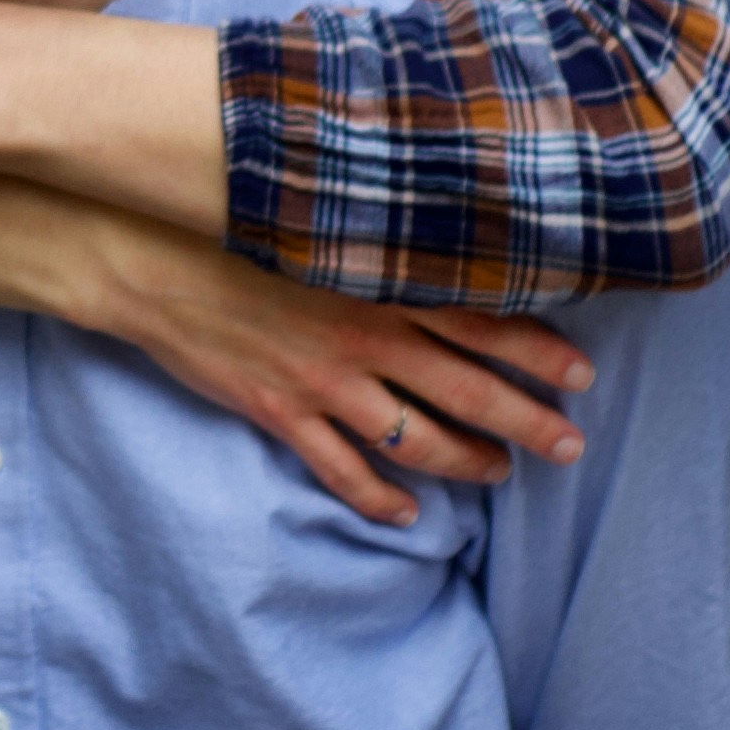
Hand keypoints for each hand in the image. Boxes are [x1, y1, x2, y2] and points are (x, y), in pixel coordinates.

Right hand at [71, 229, 592, 528]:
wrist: (148, 256)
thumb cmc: (233, 220)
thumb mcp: (318, 214)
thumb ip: (380, 232)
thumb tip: (438, 231)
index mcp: (379, 281)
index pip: (482, 321)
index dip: (538, 352)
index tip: (582, 374)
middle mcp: (363, 337)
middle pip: (467, 390)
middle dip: (527, 421)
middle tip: (570, 446)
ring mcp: (322, 381)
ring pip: (415, 438)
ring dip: (466, 461)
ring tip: (499, 472)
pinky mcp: (280, 411)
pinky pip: (342, 469)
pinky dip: (378, 499)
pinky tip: (405, 515)